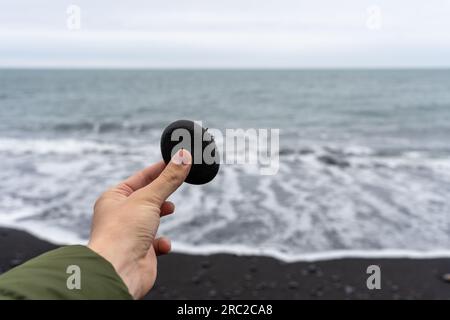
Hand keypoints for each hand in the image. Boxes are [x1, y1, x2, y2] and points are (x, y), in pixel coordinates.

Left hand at [88, 149, 191, 298]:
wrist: (118, 270)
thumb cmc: (123, 232)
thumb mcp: (149, 197)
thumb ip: (169, 178)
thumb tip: (184, 156)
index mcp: (114, 198)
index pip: (140, 177)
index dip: (159, 169)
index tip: (177, 161)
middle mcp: (120, 215)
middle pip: (147, 197)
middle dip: (162, 193)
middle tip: (178, 184)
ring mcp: (131, 234)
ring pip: (152, 219)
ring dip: (161, 215)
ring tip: (169, 209)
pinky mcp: (141, 252)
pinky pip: (156, 242)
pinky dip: (162, 242)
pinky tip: (162, 243)